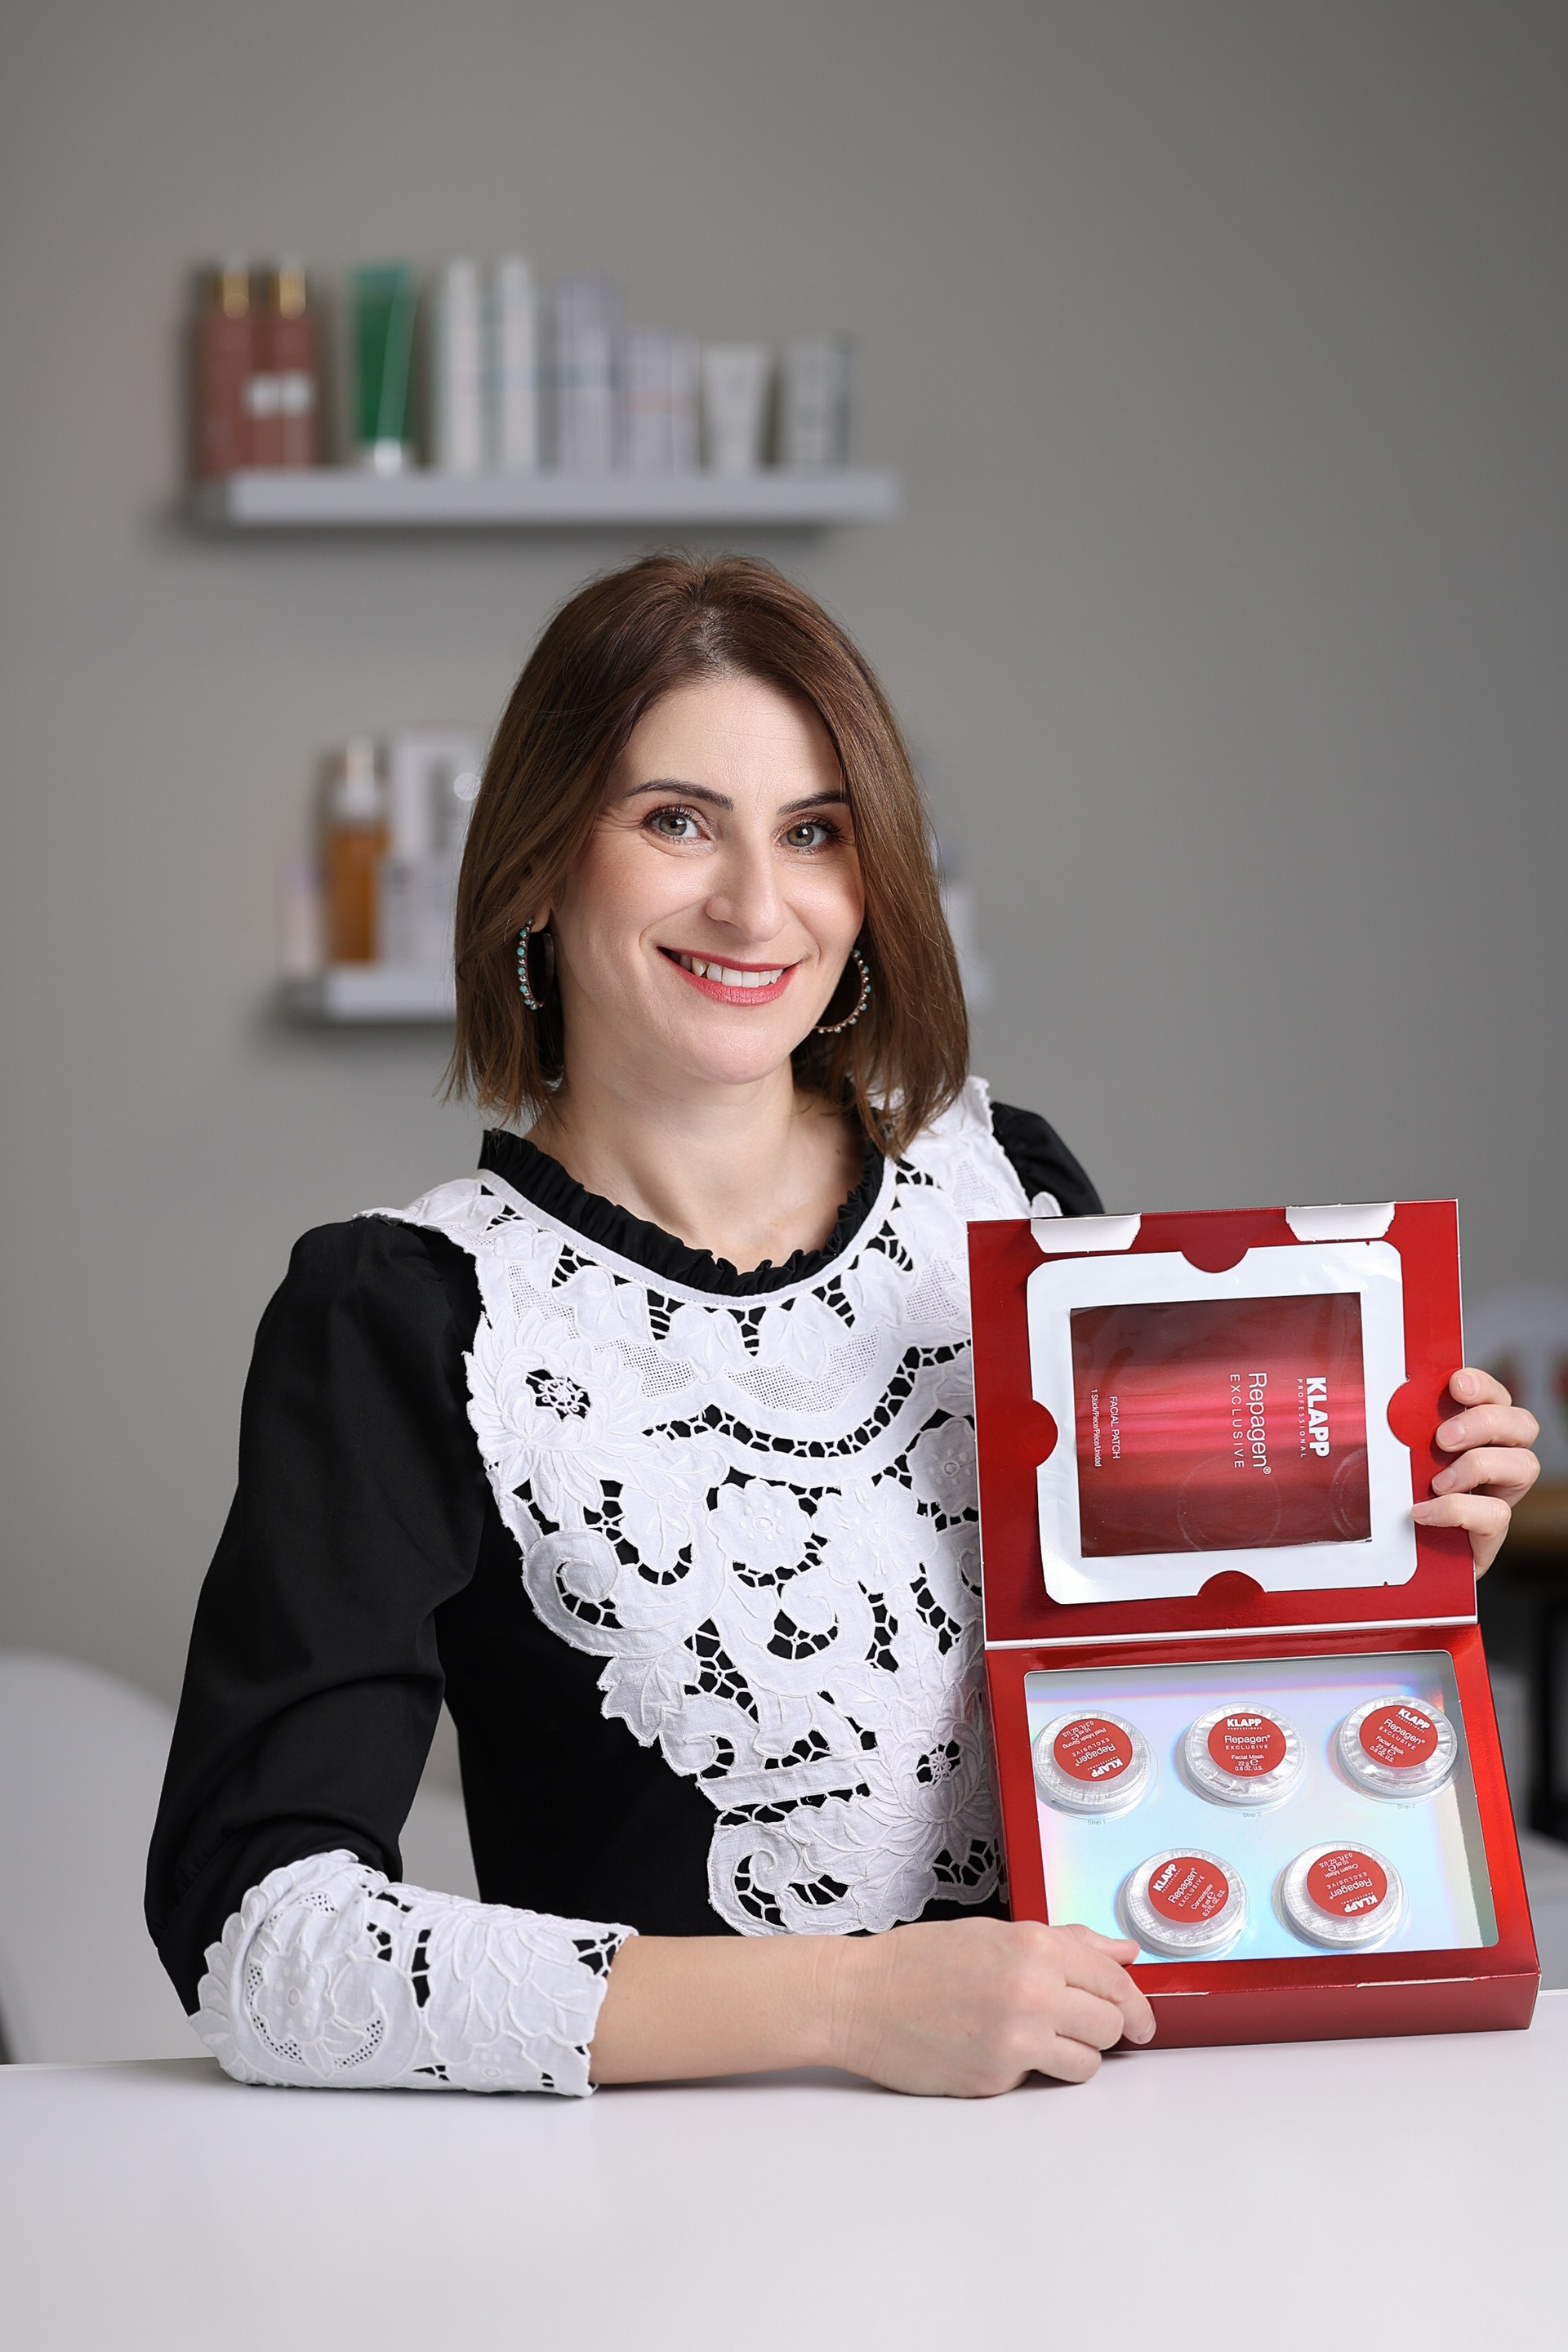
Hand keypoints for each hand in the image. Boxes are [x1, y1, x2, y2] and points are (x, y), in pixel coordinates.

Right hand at [833, 1914, 1155, 2096]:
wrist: (861, 1999)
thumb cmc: (921, 1961)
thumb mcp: (996, 1934)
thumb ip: (1066, 1943)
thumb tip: (1123, 1952)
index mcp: (1034, 1946)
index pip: (1114, 1981)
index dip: (1135, 2005)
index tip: (1140, 2020)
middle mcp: (1032, 1991)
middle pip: (1110, 2025)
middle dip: (1106, 2030)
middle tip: (1089, 2028)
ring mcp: (1015, 2039)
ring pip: (1087, 2063)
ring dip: (1076, 2055)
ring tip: (1044, 2041)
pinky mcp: (997, 2078)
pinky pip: (1041, 2080)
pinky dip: (1031, 2070)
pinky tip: (1000, 2049)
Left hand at [1412, 1366, 1539, 1575]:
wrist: (1397, 1561)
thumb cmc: (1396, 1501)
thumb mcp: (1398, 1460)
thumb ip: (1404, 1435)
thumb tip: (1384, 1406)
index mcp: (1478, 1434)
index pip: (1497, 1398)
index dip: (1484, 1386)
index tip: (1456, 1383)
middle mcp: (1498, 1461)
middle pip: (1523, 1424)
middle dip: (1486, 1422)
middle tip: (1444, 1438)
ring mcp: (1500, 1497)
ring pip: (1525, 1465)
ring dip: (1478, 1466)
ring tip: (1438, 1482)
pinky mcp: (1492, 1534)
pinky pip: (1497, 1515)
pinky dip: (1457, 1510)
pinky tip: (1425, 1512)